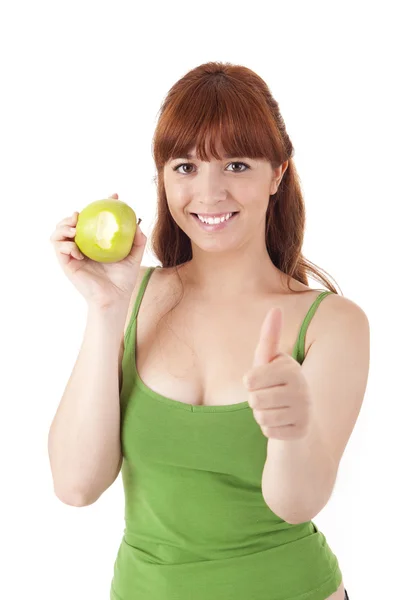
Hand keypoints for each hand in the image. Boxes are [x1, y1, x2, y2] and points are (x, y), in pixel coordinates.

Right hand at [49, 193, 146, 308]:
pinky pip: (59, 248)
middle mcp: (82, 245)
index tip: (112, 196)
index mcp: (95, 241)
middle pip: (71, 222)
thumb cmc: (124, 279)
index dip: (100, 204)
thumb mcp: (134, 257)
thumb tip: (138, 225)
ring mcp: (73, 254)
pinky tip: (77, 249)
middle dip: (72, 214)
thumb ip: (137, 241)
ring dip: (63, 226)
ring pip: (58, 232)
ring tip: (74, 230)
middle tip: (80, 214)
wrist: (114, 297)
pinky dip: (65, 245)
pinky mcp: (67, 264)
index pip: (93, 219)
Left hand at [242, 307, 311, 440]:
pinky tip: (281, 423)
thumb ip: (269, 336)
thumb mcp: (268, 360)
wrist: (296, 415)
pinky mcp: (302, 432)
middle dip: (255, 401)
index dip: (250, 382)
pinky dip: (270, 430)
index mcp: (291, 369)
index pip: (250, 380)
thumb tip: (276, 308)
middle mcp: (302, 389)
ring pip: (261, 417)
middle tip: (268, 397)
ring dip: (262, 416)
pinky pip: (269, 432)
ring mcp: (304, 411)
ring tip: (274, 409)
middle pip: (254, 400)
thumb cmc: (275, 383)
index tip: (262, 380)